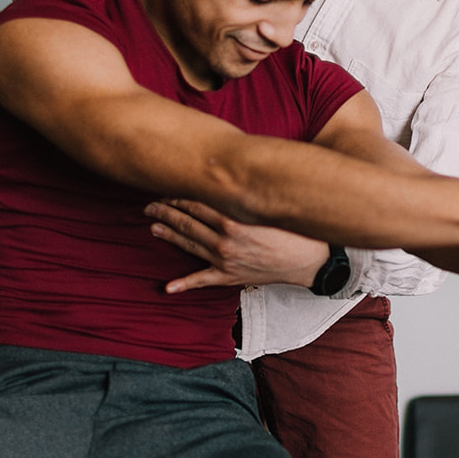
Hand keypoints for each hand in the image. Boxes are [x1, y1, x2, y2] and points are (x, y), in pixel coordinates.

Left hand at [145, 199, 330, 293]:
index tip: (166, 187)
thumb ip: (247, 192)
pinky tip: (167, 287)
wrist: (309, 261)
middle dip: (166, 212)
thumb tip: (232, 170)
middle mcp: (225, 240)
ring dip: (169, 235)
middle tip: (149, 205)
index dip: (178, 195)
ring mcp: (225, 260)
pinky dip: (184, 284)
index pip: (197, 203)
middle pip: (187, 222)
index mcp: (233, 220)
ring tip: (153, 228)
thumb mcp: (269, 205)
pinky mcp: (229, 276)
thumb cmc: (293, 229)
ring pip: (190, 244)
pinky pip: (203, 280)